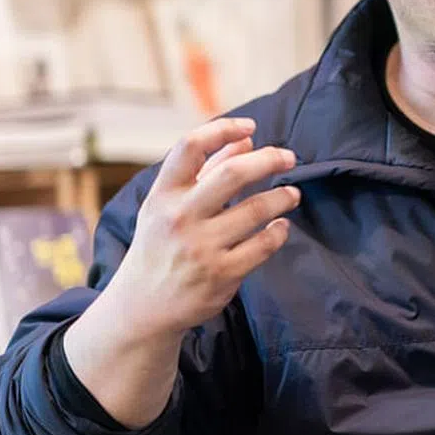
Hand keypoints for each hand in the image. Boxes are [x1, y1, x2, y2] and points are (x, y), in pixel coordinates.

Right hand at [110, 116, 300, 337]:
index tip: (251, 126)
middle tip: (289, 158)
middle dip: (269, 160)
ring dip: (283, 197)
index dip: (223, 129)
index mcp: (164, 195)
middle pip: (233, 174)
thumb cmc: (161, 245)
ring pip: (257, 209)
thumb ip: (207, 169)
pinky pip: (263, 245)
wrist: (142, 308)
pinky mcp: (222, 275)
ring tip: (292, 194)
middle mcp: (180, 218)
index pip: (189, 147)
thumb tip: (246, 140)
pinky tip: (281, 226)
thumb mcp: (170, 205)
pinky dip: (278, 231)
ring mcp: (201, 248)